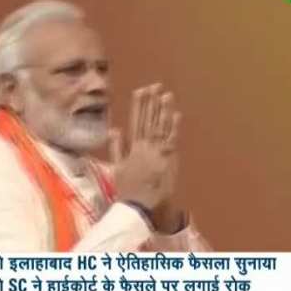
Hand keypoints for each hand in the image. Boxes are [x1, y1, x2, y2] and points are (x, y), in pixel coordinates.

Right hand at [109, 83, 181, 231]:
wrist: (137, 204)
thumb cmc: (127, 188)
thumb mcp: (117, 166)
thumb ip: (117, 146)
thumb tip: (114, 128)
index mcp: (132, 147)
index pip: (135, 121)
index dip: (139, 105)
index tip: (141, 90)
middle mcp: (144, 146)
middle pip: (148, 120)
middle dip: (152, 103)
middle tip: (155, 86)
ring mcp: (155, 152)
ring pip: (159, 127)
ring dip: (163, 111)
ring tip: (166, 95)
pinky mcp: (166, 160)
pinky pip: (170, 141)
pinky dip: (173, 128)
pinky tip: (176, 115)